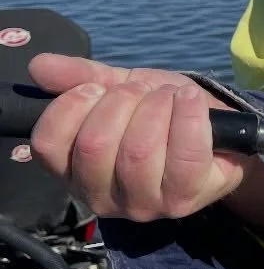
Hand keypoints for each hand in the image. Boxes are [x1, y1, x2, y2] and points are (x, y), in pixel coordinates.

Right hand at [27, 53, 245, 222]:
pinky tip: (190, 99)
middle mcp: (100, 196)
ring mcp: (142, 204)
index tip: (97, 88)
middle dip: (122, 101)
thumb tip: (40, 65)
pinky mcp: (183, 199)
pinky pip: (184, 154)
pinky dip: (189, 115)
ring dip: (156, 108)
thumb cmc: (161, 113)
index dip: (72, 105)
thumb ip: (83, 77)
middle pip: (95, 145)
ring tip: (168, 96)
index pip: (49, 144)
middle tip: (143, 90)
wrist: (217, 133)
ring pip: (138, 151)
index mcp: (73, 170)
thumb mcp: (121, 87)